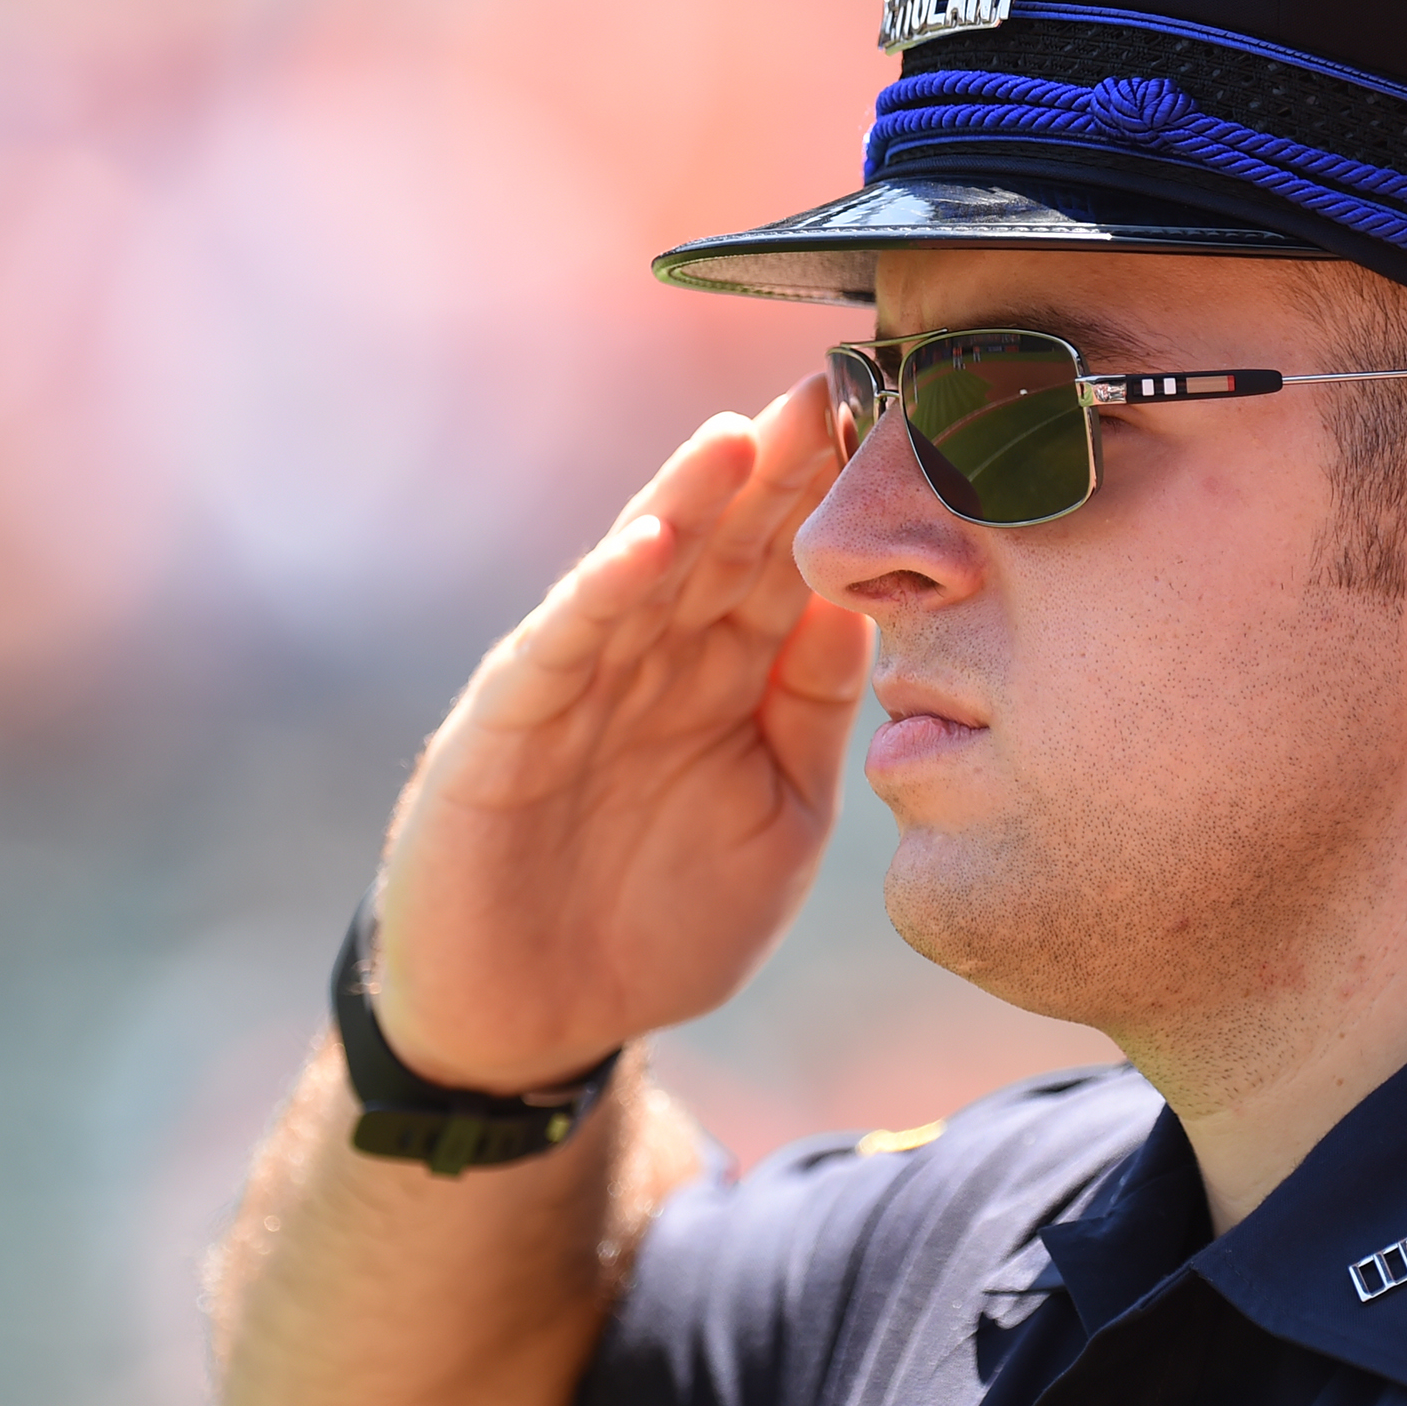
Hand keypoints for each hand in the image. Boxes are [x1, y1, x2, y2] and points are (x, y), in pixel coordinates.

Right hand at [370, 376, 871, 1090]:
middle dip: (775, 467)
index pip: (787, 564)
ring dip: (689, 504)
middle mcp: (653, 660)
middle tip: (834, 384)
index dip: (835, 497)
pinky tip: (647, 546)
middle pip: (722, 544)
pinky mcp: (506, 730)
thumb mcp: (777, 817)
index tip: (899, 422)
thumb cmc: (662, 920)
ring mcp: (578, 686)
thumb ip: (814, 714)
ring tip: (742, 437)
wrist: (538, 1021)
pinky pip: (560, 650)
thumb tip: (868, 607)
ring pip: (642, 574)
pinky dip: (601, 594)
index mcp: (725, 675)